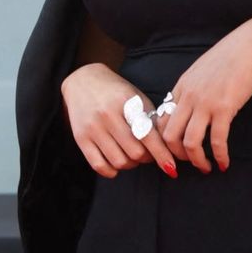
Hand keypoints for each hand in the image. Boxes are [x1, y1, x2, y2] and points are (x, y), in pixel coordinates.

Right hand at [60, 62, 177, 178]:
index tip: (171, 168)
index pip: (148, 135)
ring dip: (130, 164)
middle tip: (147, 152)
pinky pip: (99, 165)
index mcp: (125, 102)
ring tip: (131, 155)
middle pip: (135, 153)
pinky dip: (111, 171)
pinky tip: (116, 163)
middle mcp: (107, 115)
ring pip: (119, 162)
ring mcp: (92, 128)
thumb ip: (152, 121)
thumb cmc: (117, 92)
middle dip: (146, 158)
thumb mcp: (137, 98)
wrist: (83, 81)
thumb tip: (167, 148)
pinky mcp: (80, 138)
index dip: (162, 155)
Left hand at [156, 15, 251, 172]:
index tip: (177, 151)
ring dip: (197, 161)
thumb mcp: (202, 71)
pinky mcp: (224, 108)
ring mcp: (205, 102)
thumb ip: (192, 89)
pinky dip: (219, 156)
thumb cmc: (231, 57)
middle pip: (169, 136)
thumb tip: (189, 109)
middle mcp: (188, 96)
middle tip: (188, 164)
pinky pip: (216, 141)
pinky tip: (224, 163)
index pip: (162, 120)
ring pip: (190, 142)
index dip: (166, 141)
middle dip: (176, 156)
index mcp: (181, 86)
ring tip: (206, 168)